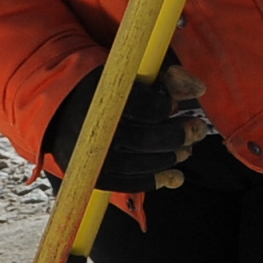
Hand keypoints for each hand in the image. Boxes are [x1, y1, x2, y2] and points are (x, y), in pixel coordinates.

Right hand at [45, 62, 208, 190]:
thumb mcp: (132, 78)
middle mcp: (96, 130)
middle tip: (197, 129)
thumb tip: (199, 89)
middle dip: (178, 136)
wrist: (63, 115)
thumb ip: (168, 80)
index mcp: (102, 99)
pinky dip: (155, 180)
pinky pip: (130, 184)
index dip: (164, 106)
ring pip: (142, 164)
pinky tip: (174, 175)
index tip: (172, 103)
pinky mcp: (96, 177)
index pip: (144, 107)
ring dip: (171, 158)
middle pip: (146, 139)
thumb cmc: (108, 94)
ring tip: (187, 150)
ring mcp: (94, 158)